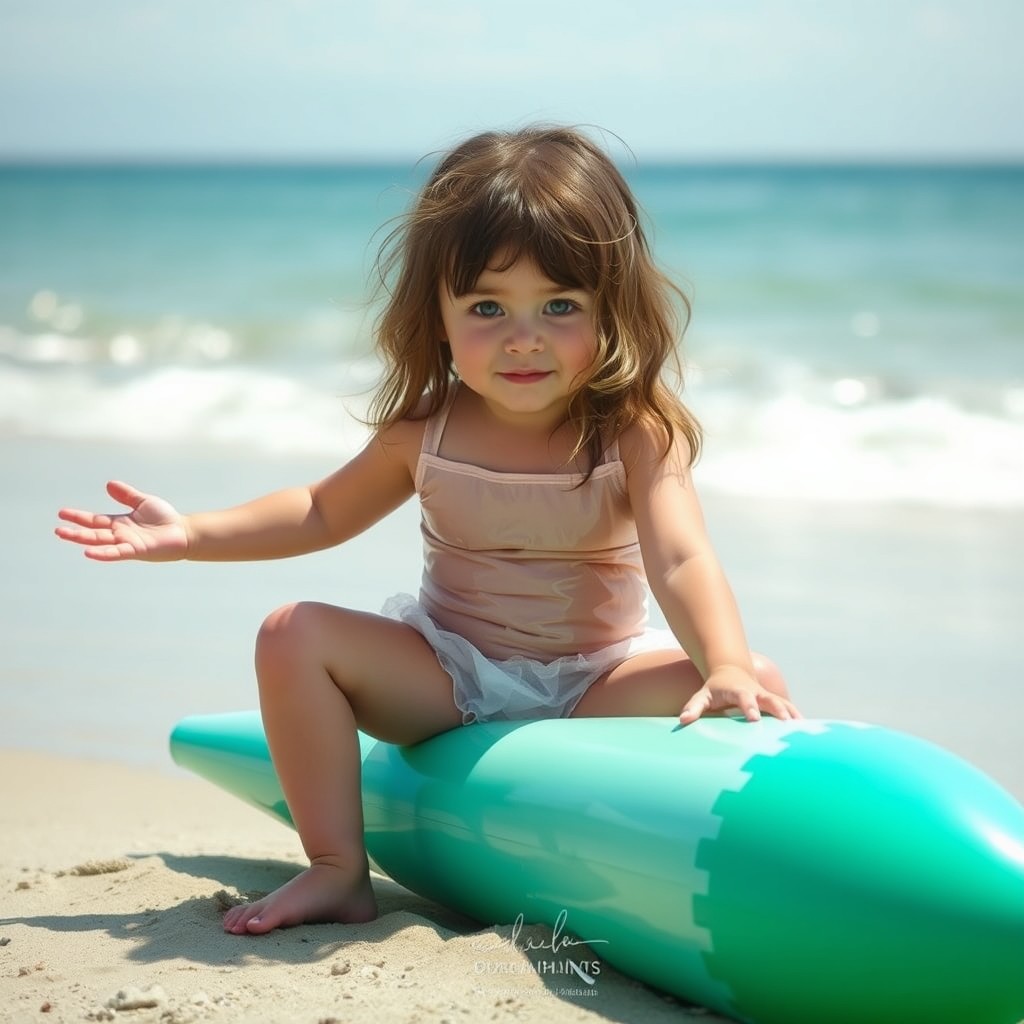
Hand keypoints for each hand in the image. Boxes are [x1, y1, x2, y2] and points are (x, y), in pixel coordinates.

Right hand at [56, 481, 187, 561]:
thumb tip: (108, 484)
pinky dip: (102, 553)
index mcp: (120, 523)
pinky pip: (116, 553)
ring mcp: (126, 543)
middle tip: (57, 530)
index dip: (79, 517)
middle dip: (75, 531)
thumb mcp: (143, 502)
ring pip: (100, 542)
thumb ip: (126, 495)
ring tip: (64, 536)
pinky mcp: (136, 550)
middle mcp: (120, 534)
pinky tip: (88, 552)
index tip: (62, 513)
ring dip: (82, 540)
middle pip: (93, 533)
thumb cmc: (165, 518)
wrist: (183, 532)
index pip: (95, 520)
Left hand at [678, 665, 800, 725]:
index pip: (745, 697)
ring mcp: (766, 696)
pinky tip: (807, 731)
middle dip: (778, 709)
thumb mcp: (702, 696)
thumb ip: (694, 707)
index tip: (754, 719)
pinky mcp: (774, 702)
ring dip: (793, 714)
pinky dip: (797, 718)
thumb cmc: (714, 689)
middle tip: (787, 722)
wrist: (731, 673)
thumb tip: (683, 720)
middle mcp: (756, 692)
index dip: (750, 706)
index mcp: (738, 690)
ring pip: (782, 703)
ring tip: (803, 728)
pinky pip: (788, 709)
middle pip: (770, 699)